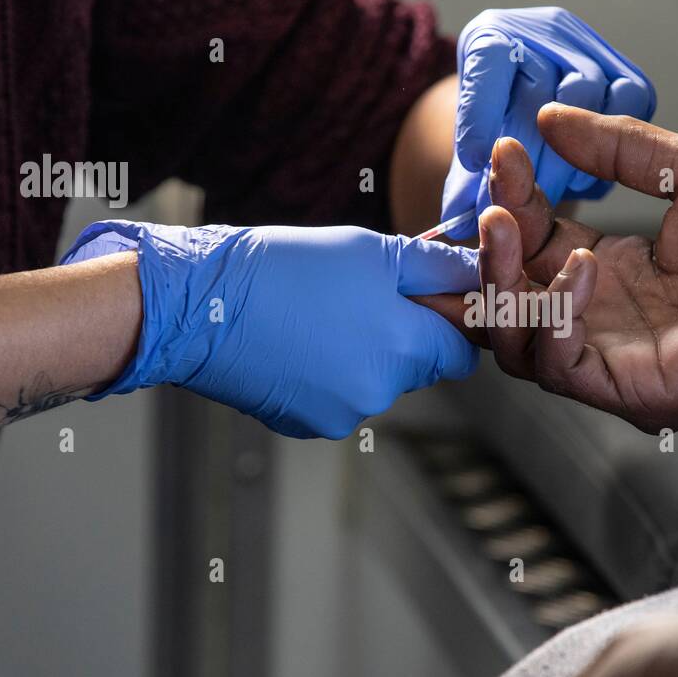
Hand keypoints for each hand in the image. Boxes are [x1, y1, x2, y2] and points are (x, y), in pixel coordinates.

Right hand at [61, 221, 478, 438]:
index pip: (460, 353)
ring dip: (363, 352)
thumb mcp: (370, 251)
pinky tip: (296, 339)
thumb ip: (435, 268)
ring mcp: (341, 415)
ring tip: (318, 312)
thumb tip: (481, 275)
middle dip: (403, 335)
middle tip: (360, 293)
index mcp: (404, 348)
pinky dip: (327, 372)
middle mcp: (380, 392)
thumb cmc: (284, 267)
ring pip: (376, 381)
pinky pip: (338, 397)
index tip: (424, 297)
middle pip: (418, 367)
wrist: (196, 306)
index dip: (449, 323)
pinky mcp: (305, 425)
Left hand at [441, 7, 654, 237]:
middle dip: (528, 155)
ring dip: (569, 156)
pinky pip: (627, 106)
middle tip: (515, 201)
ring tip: (549, 192)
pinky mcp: (625, 73)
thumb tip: (457, 220)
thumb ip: (463, 181)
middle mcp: (544, 32)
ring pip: (586, 98)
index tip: (475, 160)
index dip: (482, 110)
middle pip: (541, 89)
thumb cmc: (493, 122)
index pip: (489, 60)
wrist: (528, 102)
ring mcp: (589, 49)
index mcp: (494, 36)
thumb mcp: (469, 143)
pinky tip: (584, 173)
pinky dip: (607, 146)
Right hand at [475, 105, 677, 432]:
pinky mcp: (635, 387)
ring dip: (501, 285)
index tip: (506, 152)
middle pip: (507, 301)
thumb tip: (547, 119)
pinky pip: (562, 367)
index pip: (531, 246)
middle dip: (484, 255)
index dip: (508, 203)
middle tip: (489, 208)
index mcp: (612, 268)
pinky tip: (583, 267)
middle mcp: (603, 316)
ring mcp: (615, 356)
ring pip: (516, 341)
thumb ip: (615, 150)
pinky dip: (554, 321)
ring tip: (509, 229)